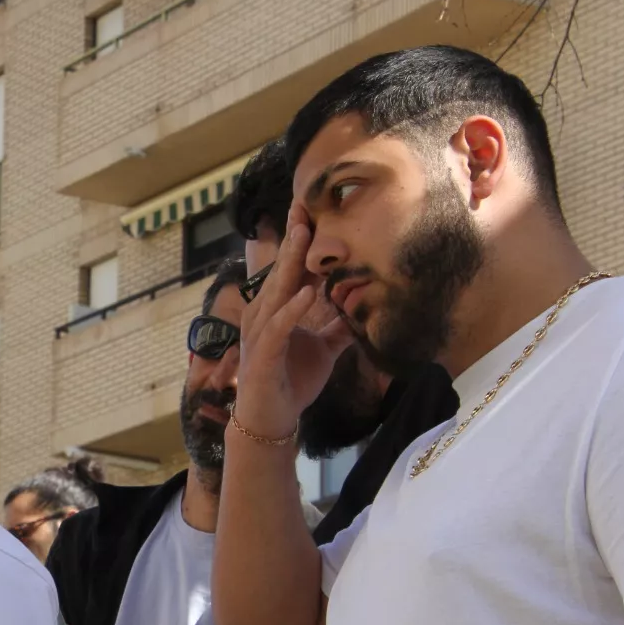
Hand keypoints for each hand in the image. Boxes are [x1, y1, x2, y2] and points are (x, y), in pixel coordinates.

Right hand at [234, 204, 355, 438]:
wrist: (271, 418)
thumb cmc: (291, 382)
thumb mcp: (323, 350)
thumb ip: (338, 328)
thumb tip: (363, 310)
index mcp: (277, 310)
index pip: (291, 270)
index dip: (300, 241)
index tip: (311, 211)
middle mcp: (264, 315)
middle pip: (281, 270)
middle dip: (293, 239)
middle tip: (304, 206)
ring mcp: (260, 333)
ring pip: (277, 292)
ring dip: (291, 264)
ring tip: (304, 236)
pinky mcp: (262, 355)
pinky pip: (278, 327)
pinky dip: (292, 309)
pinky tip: (307, 294)